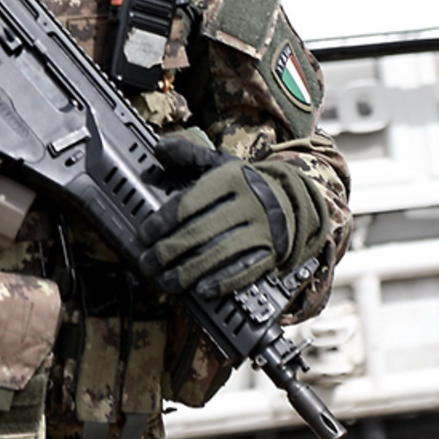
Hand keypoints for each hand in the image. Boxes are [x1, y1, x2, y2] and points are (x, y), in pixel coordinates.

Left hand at [135, 135, 315, 298]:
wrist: (295, 198)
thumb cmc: (247, 183)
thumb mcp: (220, 162)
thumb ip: (189, 154)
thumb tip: (160, 148)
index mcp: (230, 178)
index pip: (189, 202)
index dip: (162, 222)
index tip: (144, 236)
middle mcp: (248, 202)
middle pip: (200, 231)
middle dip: (168, 251)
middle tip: (147, 264)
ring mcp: (263, 229)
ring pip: (219, 253)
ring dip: (188, 272)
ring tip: (166, 282)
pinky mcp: (273, 251)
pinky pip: (246, 270)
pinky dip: (223, 282)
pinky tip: (202, 290)